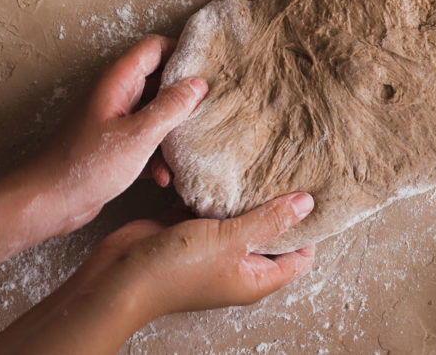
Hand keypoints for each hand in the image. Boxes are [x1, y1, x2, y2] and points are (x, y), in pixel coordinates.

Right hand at [0, 193, 316, 353]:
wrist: (117, 276)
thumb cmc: (174, 270)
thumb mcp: (230, 242)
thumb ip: (268, 221)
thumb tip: (307, 203)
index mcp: (253, 277)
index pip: (298, 257)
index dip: (310, 231)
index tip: (318, 195)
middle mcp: (235, 263)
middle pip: (270, 233)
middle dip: (280, 205)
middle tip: (293, 169)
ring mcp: (210, 246)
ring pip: (238, 216)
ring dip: (247, 194)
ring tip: (265, 159)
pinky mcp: (186, 228)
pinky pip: (208, 206)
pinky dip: (215, 190)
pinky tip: (224, 163)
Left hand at [12, 35, 205, 237]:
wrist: (47, 203)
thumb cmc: (85, 166)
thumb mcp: (138, 135)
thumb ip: (171, 107)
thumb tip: (198, 84)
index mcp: (117, 81)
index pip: (154, 48)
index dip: (182, 53)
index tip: (208, 71)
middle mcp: (115, 94)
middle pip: (159, 81)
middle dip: (183, 99)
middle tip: (207, 113)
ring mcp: (114, 120)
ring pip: (155, 113)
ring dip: (171, 133)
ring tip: (183, 155)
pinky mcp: (114, 145)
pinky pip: (145, 139)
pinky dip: (157, 155)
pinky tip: (164, 177)